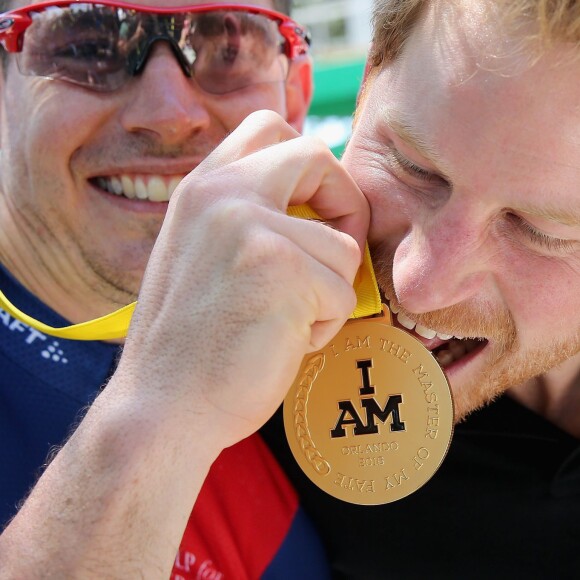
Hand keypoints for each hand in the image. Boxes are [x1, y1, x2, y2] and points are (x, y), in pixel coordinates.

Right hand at [116, 110, 369, 447]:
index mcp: (200, 189)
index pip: (268, 128)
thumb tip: (311, 206)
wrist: (163, 408)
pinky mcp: (285, 272)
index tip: (316, 208)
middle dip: (343, 200)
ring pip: (342, 246)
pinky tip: (285, 341)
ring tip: (286, 322)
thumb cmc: (189, 344)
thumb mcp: (202, 256)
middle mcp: (223, 195)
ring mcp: (252, 229)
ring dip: (328, 291)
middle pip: (314, 155)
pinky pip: (344, 292)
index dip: (307, 163)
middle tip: (334, 248)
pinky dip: (326, 324)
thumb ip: (246, 219)